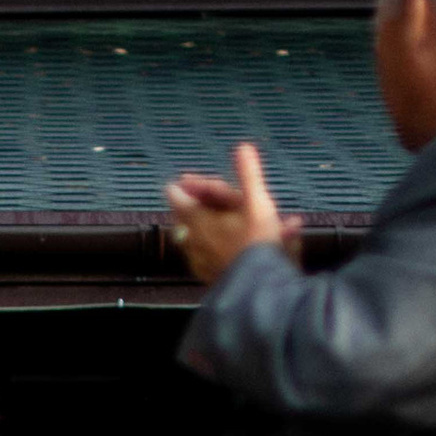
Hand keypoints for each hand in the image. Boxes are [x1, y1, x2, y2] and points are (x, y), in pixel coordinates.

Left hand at [164, 143, 302, 285]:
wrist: (258, 288)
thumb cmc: (256, 244)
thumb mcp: (256, 203)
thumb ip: (249, 174)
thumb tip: (243, 147)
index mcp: (198, 219)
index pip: (177, 196)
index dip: (182, 186)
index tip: (184, 180)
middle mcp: (192, 241)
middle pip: (182, 218)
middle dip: (193, 207)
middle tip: (201, 200)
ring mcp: (199, 261)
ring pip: (192, 240)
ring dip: (204, 228)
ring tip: (217, 222)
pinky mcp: (209, 278)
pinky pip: (207, 259)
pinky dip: (215, 250)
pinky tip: (228, 249)